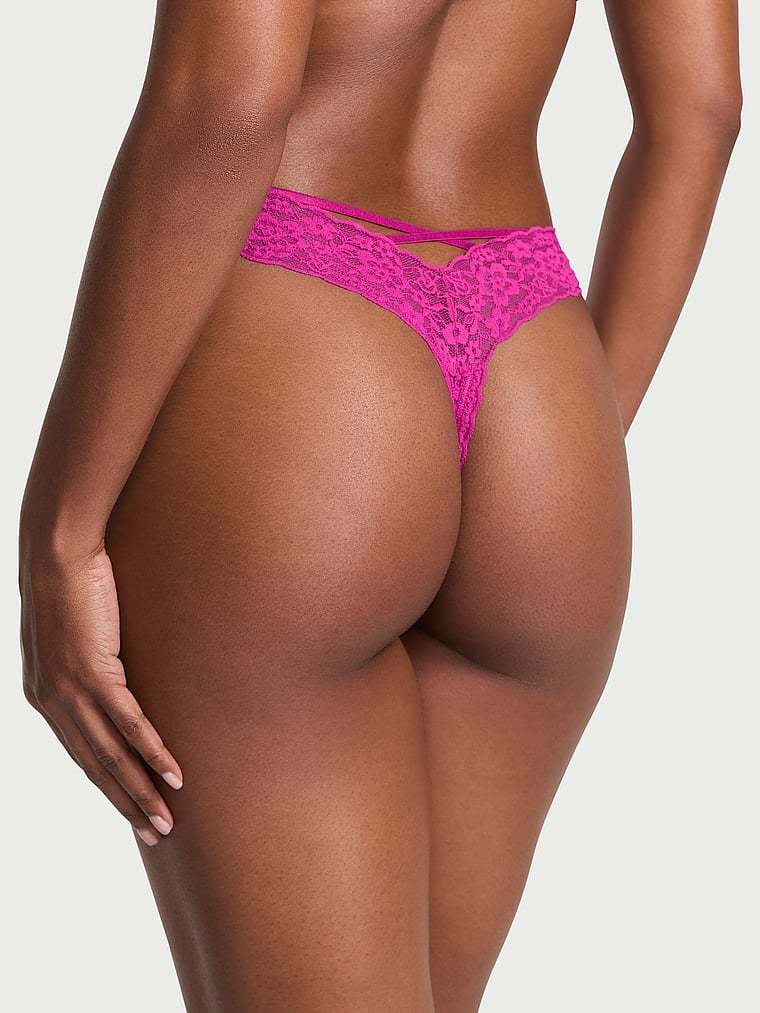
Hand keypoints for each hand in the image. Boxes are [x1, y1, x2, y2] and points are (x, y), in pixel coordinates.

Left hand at [20, 542, 182, 846]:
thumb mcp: (75, 635)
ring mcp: (70, 690)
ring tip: (166, 820)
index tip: (134, 812)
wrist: (56, 552)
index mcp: (45, 697)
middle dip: (126, 804)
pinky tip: (172, 774)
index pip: (81, 755)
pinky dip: (151, 752)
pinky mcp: (92, 672)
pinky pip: (127, 722)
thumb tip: (115, 675)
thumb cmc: (70, 585)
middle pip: (95, 766)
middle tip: (155, 834)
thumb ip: (88, 664)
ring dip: (141, 791)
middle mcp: (52, 702)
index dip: (110, 788)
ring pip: (109, 755)